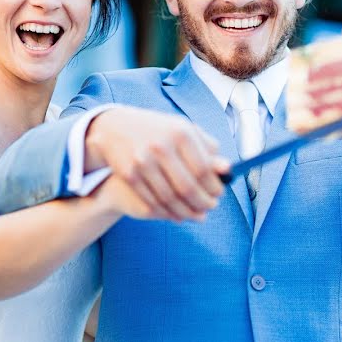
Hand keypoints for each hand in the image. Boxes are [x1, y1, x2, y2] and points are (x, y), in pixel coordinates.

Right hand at [86, 107, 228, 221]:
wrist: (115, 127)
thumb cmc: (157, 130)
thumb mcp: (183, 129)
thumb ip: (207, 148)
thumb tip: (227, 169)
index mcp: (180, 133)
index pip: (203, 169)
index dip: (213, 186)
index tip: (219, 194)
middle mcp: (161, 146)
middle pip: (187, 187)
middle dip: (202, 202)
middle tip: (210, 207)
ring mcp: (143, 161)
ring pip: (169, 198)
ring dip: (186, 212)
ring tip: (196, 214)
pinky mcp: (129, 174)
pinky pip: (152, 201)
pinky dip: (167, 213)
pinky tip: (176, 214)